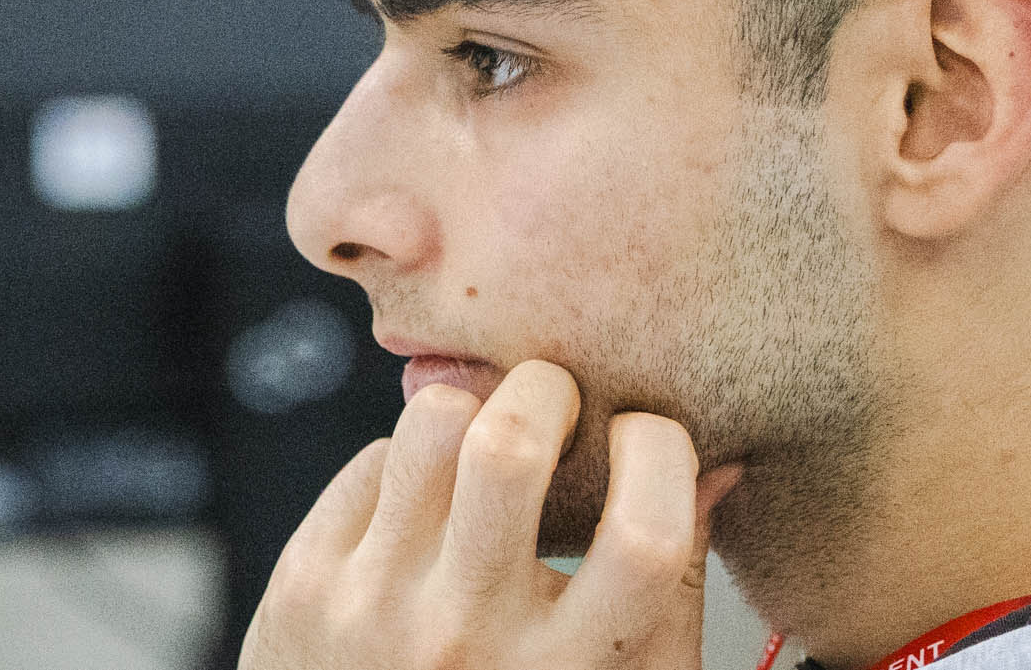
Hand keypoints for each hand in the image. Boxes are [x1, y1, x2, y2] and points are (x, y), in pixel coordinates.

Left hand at [238, 360, 740, 669]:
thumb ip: (671, 585)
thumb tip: (721, 465)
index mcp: (571, 668)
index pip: (646, 533)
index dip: (663, 454)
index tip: (649, 437)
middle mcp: (469, 637)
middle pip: (511, 446)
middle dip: (547, 388)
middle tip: (558, 397)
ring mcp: (376, 607)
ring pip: (431, 424)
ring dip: (472, 407)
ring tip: (488, 439)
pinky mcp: (308, 585)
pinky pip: (372, 461)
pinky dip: (409, 461)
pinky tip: (428, 505)